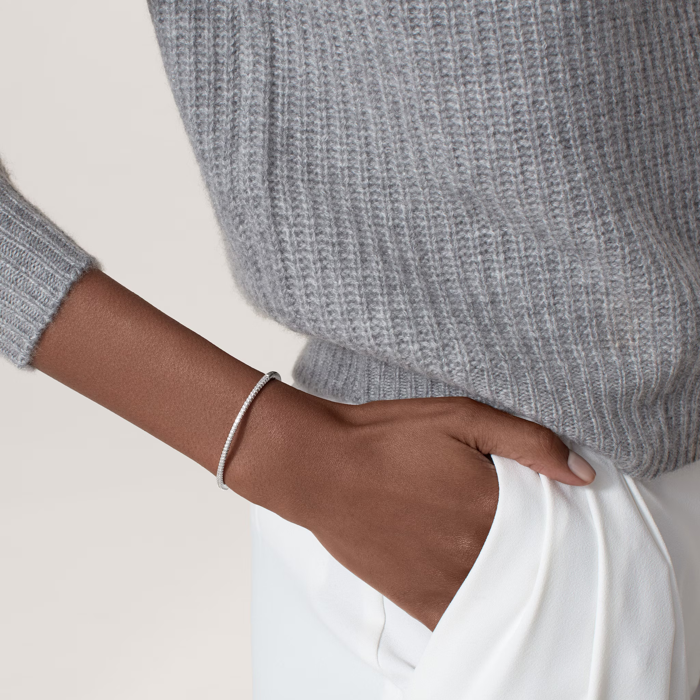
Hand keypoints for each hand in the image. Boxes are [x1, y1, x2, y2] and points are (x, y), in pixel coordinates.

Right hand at [229, 385, 595, 630]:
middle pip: (532, 562)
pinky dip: (480, 610)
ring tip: (504, 560)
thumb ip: (527, 442)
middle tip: (531, 535)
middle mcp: (476, 550)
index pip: (554, 525)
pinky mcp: (418, 599)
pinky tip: (483, 595)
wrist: (320, 467)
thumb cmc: (386, 436)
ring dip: (514, 581)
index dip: (560, 519)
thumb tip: (584, 474)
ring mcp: (447, 580)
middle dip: (538, 550)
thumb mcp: (460, 417)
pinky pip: (465, 619)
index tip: (560, 513)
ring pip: (504, 594)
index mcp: (492, 504)